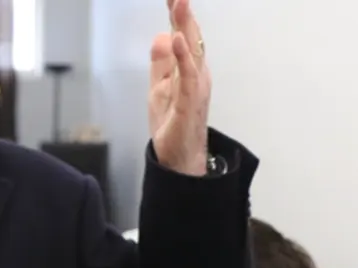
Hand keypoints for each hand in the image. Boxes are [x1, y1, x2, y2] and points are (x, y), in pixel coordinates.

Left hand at [147, 0, 210, 175]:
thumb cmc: (173, 126)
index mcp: (189, 70)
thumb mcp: (160, 87)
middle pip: (192, 38)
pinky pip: (188, 77)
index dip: (177, 14)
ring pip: (193, 53)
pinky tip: (177, 40)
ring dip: (186, 28)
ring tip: (179, 5)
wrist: (179, 161)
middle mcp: (197, 75)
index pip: (184, 36)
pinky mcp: (190, 104)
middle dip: (184, 13)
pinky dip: (184, 58)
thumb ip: (161, 63)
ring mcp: (195, 89)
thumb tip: (161, 35)